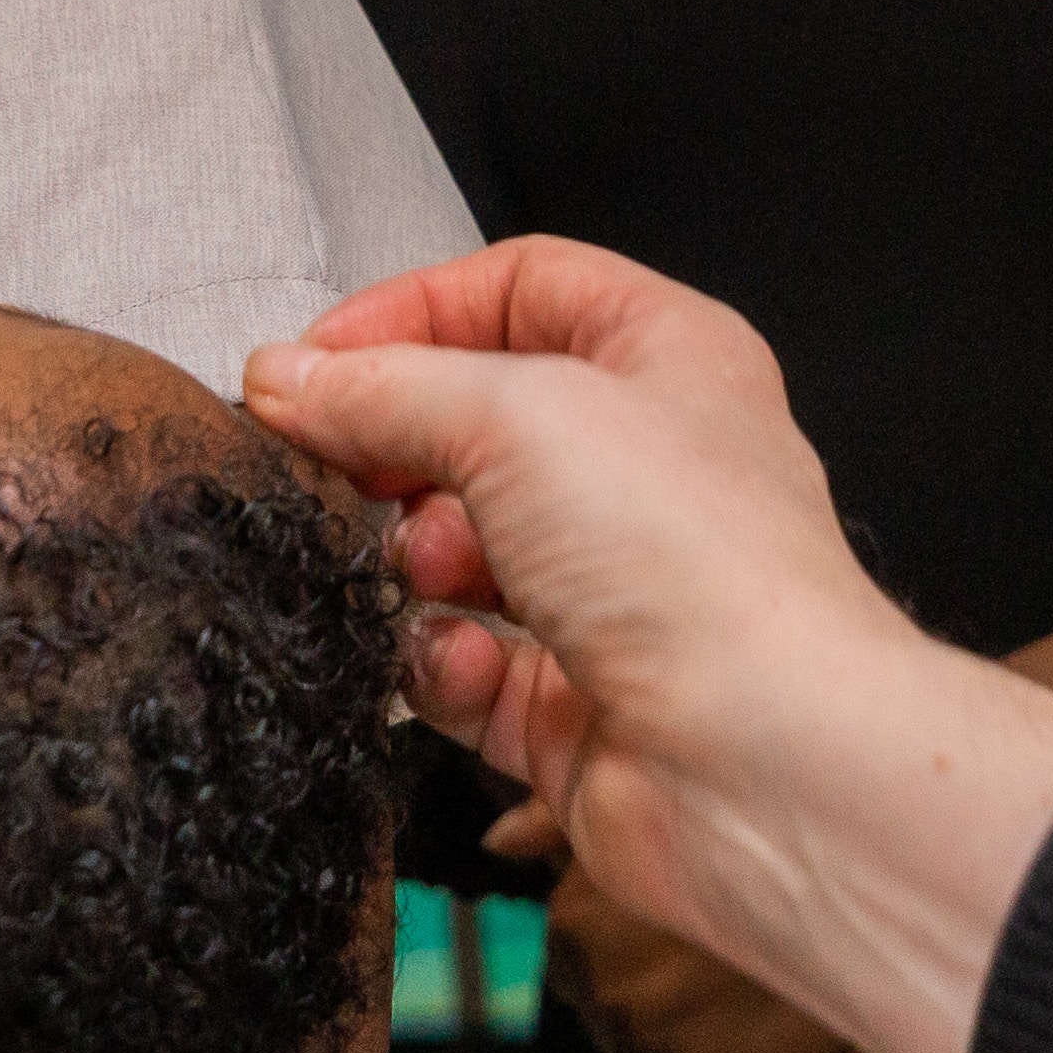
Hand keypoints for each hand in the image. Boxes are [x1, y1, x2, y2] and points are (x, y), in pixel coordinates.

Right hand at [242, 239, 1052, 1052]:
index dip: (411, 313)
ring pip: (456, 553)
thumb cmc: (700, 567)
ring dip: (416, 566)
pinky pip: (463, 666)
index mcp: (665, 359)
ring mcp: (612, 590)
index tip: (315, 362)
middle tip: (331, 469)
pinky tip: (465, 663)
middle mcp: (645, 469)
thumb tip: (292, 379)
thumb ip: (382, 388)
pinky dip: (445, 664)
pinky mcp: (574, 700)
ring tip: (422, 575)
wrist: (760, 763)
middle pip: (473, 426)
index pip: (518, 290)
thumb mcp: (512, 414)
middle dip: (396, 452)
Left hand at [488, 799, 834, 1052]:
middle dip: (650, 990)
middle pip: (607, 1007)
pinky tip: (765, 1038)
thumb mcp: (658, 811)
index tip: (668, 929)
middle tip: (714, 966)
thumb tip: (492, 841)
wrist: (868, 910)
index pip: (569, 951)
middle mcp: (601, 991)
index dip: (621, 939)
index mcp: (574, 925)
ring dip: (686, 1039)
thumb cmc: (766, 840)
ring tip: (744, 997)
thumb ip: (557, 821)